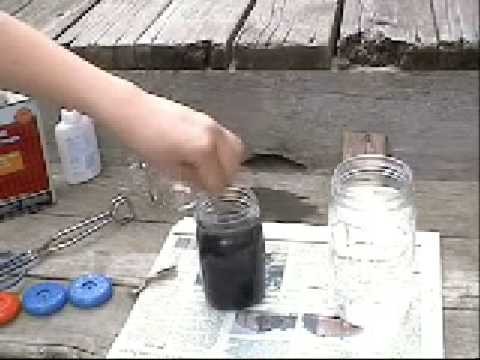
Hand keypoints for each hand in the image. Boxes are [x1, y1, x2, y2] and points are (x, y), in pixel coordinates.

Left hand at [105, 89, 244, 193]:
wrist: (134, 112)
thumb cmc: (145, 137)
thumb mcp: (169, 169)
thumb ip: (193, 180)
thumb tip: (206, 185)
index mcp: (204, 150)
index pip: (220, 180)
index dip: (213, 191)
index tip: (208, 193)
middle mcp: (213, 135)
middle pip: (236, 163)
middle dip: (226, 176)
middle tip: (212, 183)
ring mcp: (212, 124)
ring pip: (236, 148)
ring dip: (228, 162)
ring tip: (212, 170)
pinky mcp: (207, 118)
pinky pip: (226, 137)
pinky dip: (222, 150)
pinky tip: (206, 156)